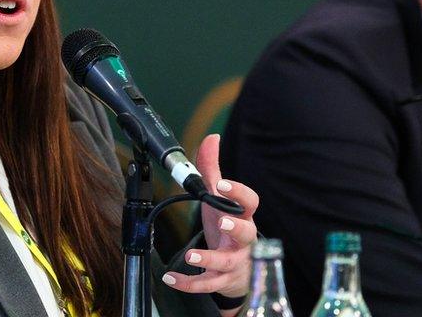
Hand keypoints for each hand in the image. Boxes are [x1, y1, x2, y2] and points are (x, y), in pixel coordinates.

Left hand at [161, 134, 258, 304]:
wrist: (239, 268)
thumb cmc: (229, 228)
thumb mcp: (219, 199)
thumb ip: (212, 169)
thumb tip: (211, 138)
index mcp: (243, 216)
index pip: (250, 203)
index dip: (239, 193)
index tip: (223, 184)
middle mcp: (242, 240)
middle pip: (247, 234)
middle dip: (235, 228)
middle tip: (221, 222)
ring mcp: (234, 262)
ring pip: (226, 263)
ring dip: (209, 259)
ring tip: (190, 255)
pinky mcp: (222, 280)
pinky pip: (207, 283)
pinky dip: (189, 282)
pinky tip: (171, 278)